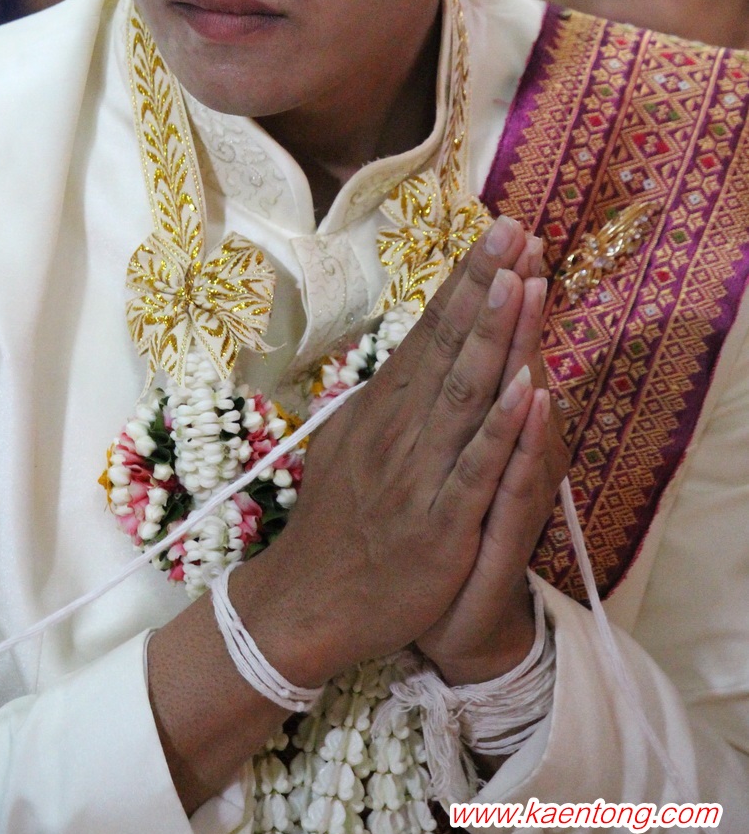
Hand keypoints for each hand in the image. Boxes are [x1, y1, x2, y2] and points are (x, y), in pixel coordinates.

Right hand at [233, 216, 556, 687]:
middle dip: (486, 285)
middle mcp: (401, 429)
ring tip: (521, 280)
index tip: (498, 232)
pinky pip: (475, 469)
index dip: (468, 281)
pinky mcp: (440, 525)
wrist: (307, 604)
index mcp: (384, 407)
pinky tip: (526, 390)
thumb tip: (412, 352)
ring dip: (495, 335)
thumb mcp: (350, 442)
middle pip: (450, 346)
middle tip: (515, 228)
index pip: (431, 330)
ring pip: (465, 394)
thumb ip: (385, 398)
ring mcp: (420, 475)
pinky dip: (501, 429)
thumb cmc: (336, 523)